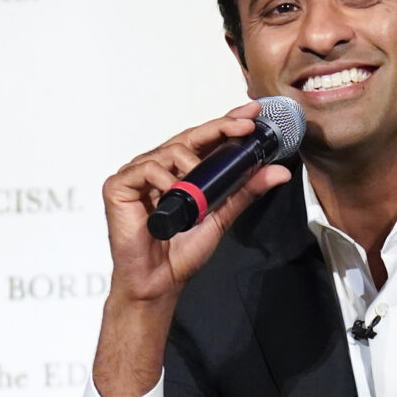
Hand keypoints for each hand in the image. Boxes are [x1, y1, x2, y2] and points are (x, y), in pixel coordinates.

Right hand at [92, 107, 294, 396]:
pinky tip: (176, 194)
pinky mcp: (118, 186)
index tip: (252, 114)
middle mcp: (156, 167)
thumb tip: (277, 171)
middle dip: (219, 128)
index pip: (203, 140)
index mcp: (178, 171)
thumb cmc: (181, 252)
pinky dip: (166, 179)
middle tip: (245, 126)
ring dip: (192, 165)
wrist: (158, 282)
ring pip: (169, 150)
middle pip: (188, 137)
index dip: (226, 124)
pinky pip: (146, 169)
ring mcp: (136, 175)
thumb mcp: (221, 216)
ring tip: (202, 191)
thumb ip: (245, 191)